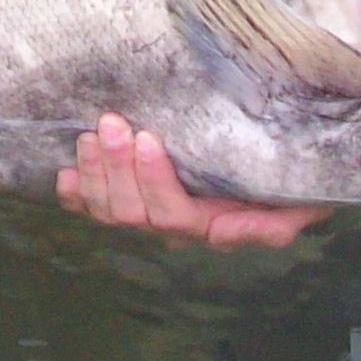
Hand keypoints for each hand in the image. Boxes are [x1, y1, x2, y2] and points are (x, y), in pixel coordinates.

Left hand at [58, 112, 328, 249]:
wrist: (284, 154)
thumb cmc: (290, 176)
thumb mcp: (296, 200)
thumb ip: (269, 224)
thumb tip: (220, 236)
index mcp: (212, 222)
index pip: (175, 215)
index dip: (154, 181)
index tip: (148, 137)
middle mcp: (178, 221)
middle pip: (134, 213)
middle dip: (117, 168)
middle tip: (112, 123)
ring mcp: (152, 208)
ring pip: (111, 208)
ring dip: (96, 172)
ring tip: (91, 134)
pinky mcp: (133, 192)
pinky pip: (97, 204)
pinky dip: (77, 194)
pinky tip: (64, 177)